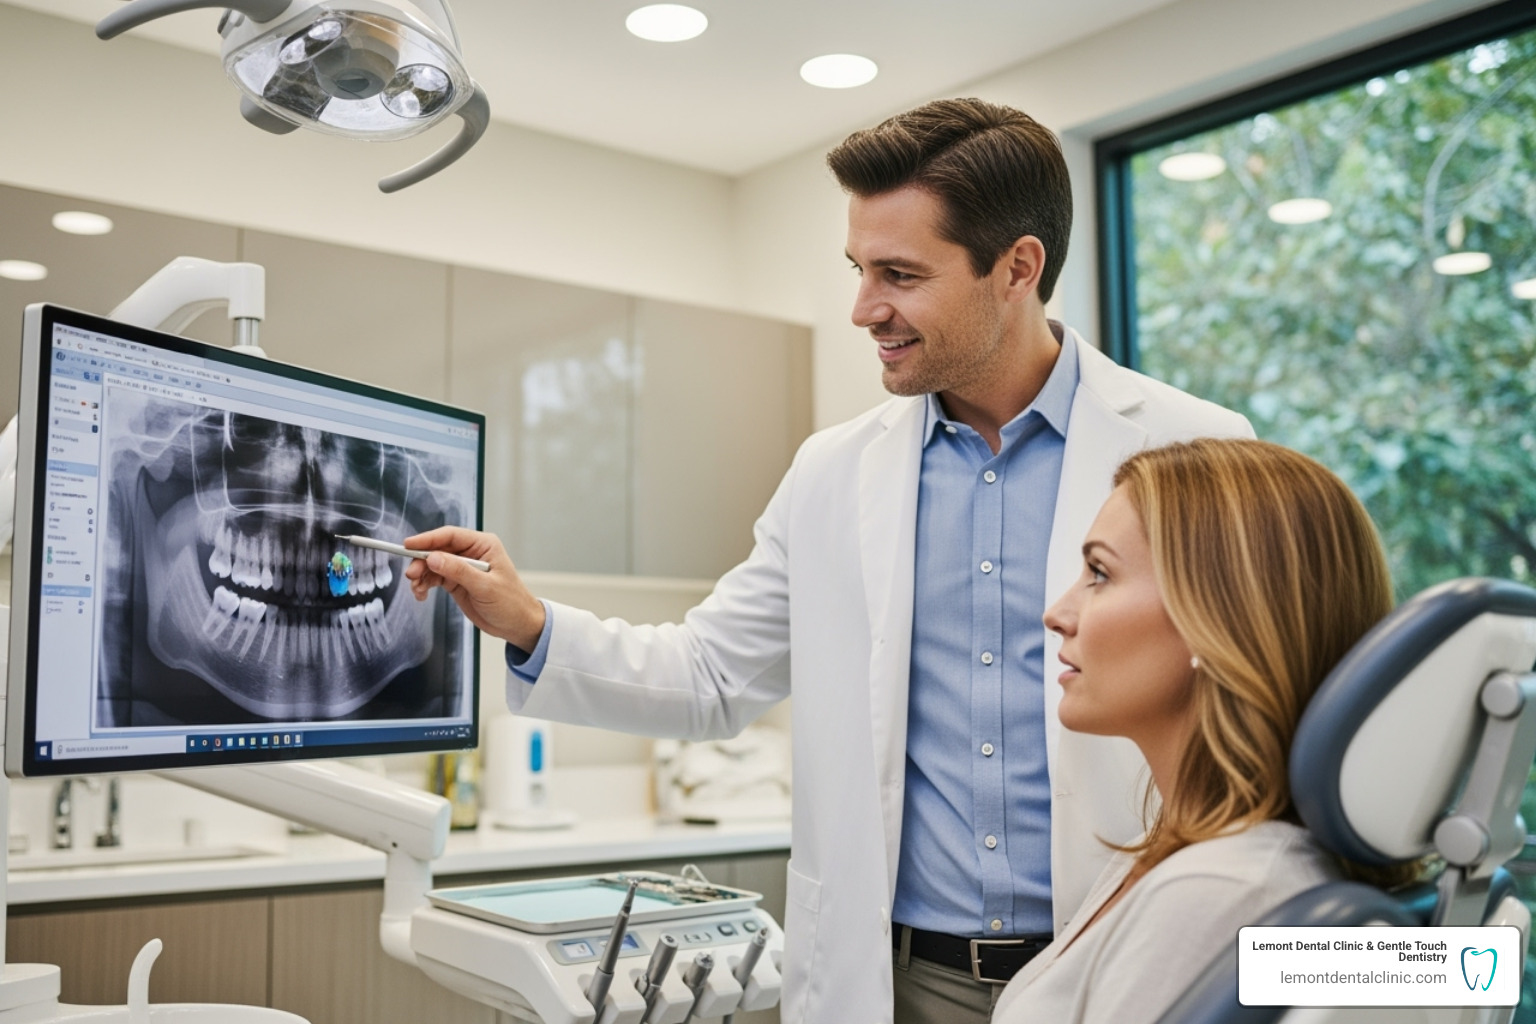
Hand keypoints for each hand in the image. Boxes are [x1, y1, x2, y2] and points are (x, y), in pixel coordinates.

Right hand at [402, 527, 545, 650]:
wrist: (517, 625)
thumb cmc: (510, 603)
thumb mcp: (485, 587)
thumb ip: (459, 571)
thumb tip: (433, 558)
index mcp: (483, 545)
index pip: (450, 536)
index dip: (428, 539)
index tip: (409, 545)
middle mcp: (472, 553)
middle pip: (438, 549)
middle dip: (422, 561)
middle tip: (412, 575)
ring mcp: (463, 567)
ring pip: (433, 564)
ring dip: (421, 575)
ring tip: (416, 589)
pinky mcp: (457, 581)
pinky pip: (435, 578)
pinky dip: (425, 584)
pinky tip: (421, 594)